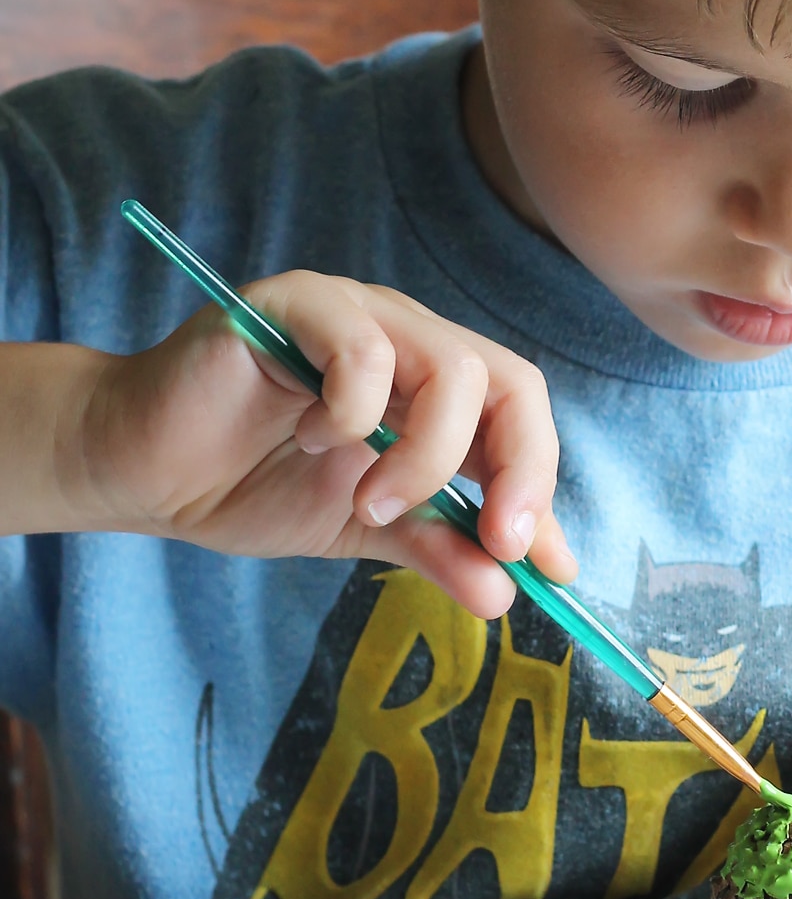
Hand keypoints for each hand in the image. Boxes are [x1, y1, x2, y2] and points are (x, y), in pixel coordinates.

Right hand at [62, 271, 574, 615]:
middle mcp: (406, 337)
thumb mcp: (363, 529)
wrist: (143, 475)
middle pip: (507, 381)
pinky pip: (363, 349)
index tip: (542, 567)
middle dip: (521, 469)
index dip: (541, 486)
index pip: (520, 415)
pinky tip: (311, 439)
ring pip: (451, 366)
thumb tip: (506, 594)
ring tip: (370, 502)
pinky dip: (353, 411)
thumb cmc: (248, 483)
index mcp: (431, 385)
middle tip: (494, 541)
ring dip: (427, 456)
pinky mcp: (297, 305)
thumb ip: (436, 547)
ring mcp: (356, 314)